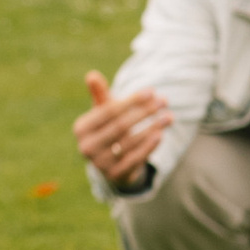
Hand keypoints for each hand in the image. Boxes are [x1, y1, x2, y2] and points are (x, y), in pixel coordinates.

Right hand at [74, 70, 169, 188]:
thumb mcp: (102, 112)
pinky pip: (135, 158)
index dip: (131, 101)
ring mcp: (100, 164)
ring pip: (130, 142)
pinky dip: (149, 146)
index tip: (151, 92)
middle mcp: (86, 147)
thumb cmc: (108, 129)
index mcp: (81, 128)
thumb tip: (92, 75)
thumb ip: (99, 94)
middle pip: (121, 126)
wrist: (110, 162)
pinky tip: (161, 134)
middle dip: (144, 112)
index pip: (109, 111)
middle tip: (163, 101)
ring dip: (152, 127)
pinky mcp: (115, 175)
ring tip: (168, 116)